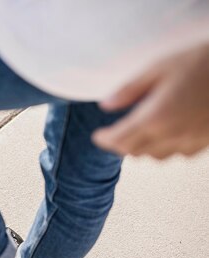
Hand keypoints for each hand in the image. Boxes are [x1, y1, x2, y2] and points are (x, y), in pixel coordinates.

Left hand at [93, 43, 208, 159]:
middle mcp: (171, 135)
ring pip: (156, 157)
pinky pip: (179, 154)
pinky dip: (166, 148)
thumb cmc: (202, 62)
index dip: (104, 140)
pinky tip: (167, 134)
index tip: (98, 136)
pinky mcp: (206, 143)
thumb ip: (130, 89)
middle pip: (135, 152)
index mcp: (155, 117)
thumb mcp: (159, 67)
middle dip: (121, 144)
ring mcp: (190, 142)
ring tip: (138, 135)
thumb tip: (106, 105)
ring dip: (143, 149)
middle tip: (114, 134)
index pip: (119, 140)